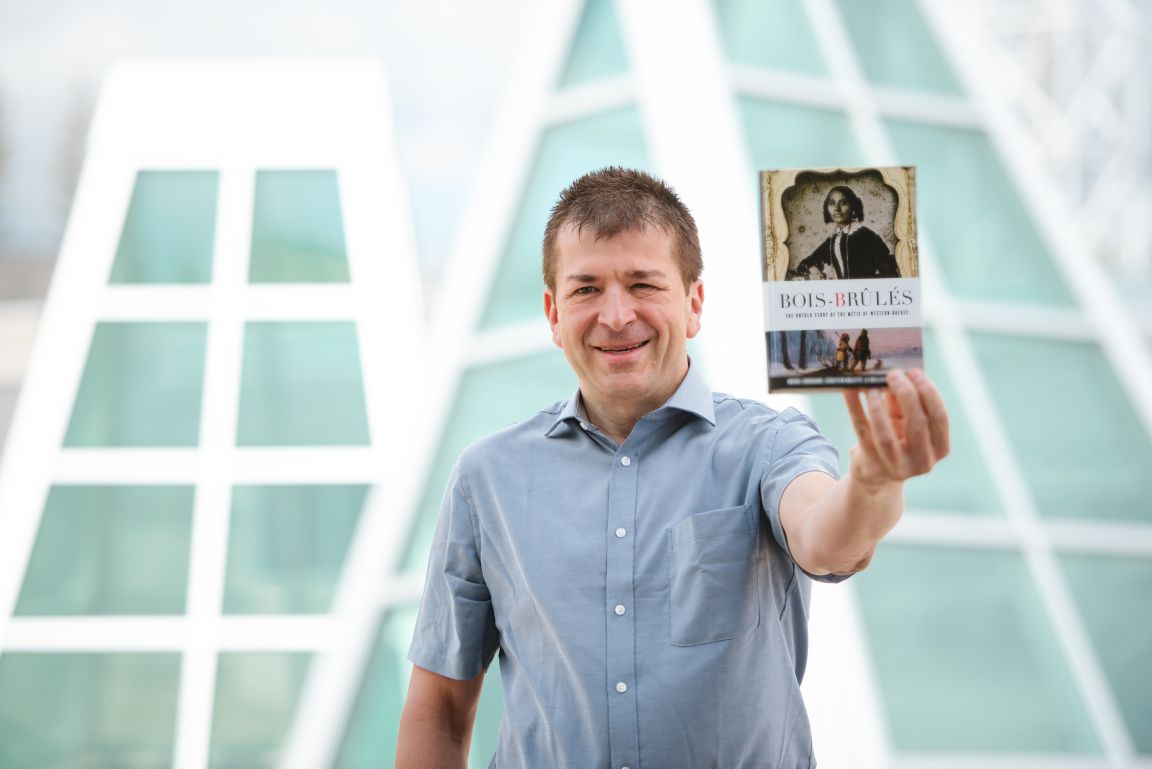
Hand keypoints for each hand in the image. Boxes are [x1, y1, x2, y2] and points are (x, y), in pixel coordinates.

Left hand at [843, 368, 948, 487]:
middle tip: (893, 374)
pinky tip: (850, 391)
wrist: (877, 472)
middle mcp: (922, 461)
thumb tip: (895, 375)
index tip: (914, 371)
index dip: (928, 392)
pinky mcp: (872, 465)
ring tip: (870, 386)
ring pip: (886, 434)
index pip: (939, 416)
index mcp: (939, 448)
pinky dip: (855, 409)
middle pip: (917, 423)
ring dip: (877, 406)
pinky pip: (861, 433)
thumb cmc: (897, 438)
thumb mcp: (907, 422)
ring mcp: (896, 467)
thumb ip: (904, 401)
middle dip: (905, 394)